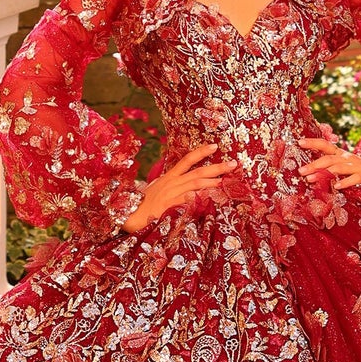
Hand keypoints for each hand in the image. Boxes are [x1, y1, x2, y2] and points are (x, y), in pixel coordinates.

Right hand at [123, 143, 238, 231]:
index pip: (186, 160)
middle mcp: (170, 183)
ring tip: (224, 180)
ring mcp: (170, 194)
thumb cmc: (141, 205)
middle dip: (216, 167)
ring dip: (211, 182)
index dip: (201, 152)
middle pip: (196, 172)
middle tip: (233, 164)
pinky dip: (197, 199)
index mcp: (168, 178)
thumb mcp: (156, 190)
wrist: (127, 215)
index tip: (215, 146)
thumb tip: (185, 185)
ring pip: (194, 184)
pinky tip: (209, 199)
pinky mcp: (168, 207)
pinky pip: (185, 201)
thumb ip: (170, 185)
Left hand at [298, 136, 360, 190]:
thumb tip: (311, 173)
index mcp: (341, 154)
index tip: (299, 142)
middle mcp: (347, 158)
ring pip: (338, 167)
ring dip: (323, 173)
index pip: (325, 145)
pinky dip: (344, 182)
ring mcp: (356, 166)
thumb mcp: (345, 166)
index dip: (313, 142)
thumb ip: (331, 167)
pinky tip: (335, 186)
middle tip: (300, 171)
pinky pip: (353, 178)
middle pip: (328, 158)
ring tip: (310, 179)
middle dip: (313, 164)